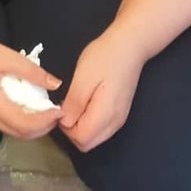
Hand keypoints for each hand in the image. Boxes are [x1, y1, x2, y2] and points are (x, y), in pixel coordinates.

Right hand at [0, 30, 62, 139]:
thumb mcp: (7, 56)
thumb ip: (32, 72)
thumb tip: (56, 84)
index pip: (26, 124)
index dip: (46, 121)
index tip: (60, 110)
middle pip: (21, 134)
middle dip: (42, 128)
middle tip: (56, 113)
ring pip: (13, 131)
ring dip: (32, 127)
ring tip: (46, 112)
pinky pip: (6, 124)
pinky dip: (22, 121)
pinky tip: (29, 107)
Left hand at [59, 27, 145, 151]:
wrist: (129, 46)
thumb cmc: (104, 59)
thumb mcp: (83, 79)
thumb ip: (74, 104)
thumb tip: (64, 122)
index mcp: (105, 116)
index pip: (81, 140)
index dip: (65, 128)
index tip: (60, 107)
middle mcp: (115, 123)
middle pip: (88, 143)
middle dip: (71, 130)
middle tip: (65, 105)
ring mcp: (119, 119)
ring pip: (94, 137)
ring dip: (79, 126)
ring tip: (73, 102)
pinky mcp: (119, 113)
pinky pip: (100, 128)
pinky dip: (88, 122)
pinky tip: (83, 103)